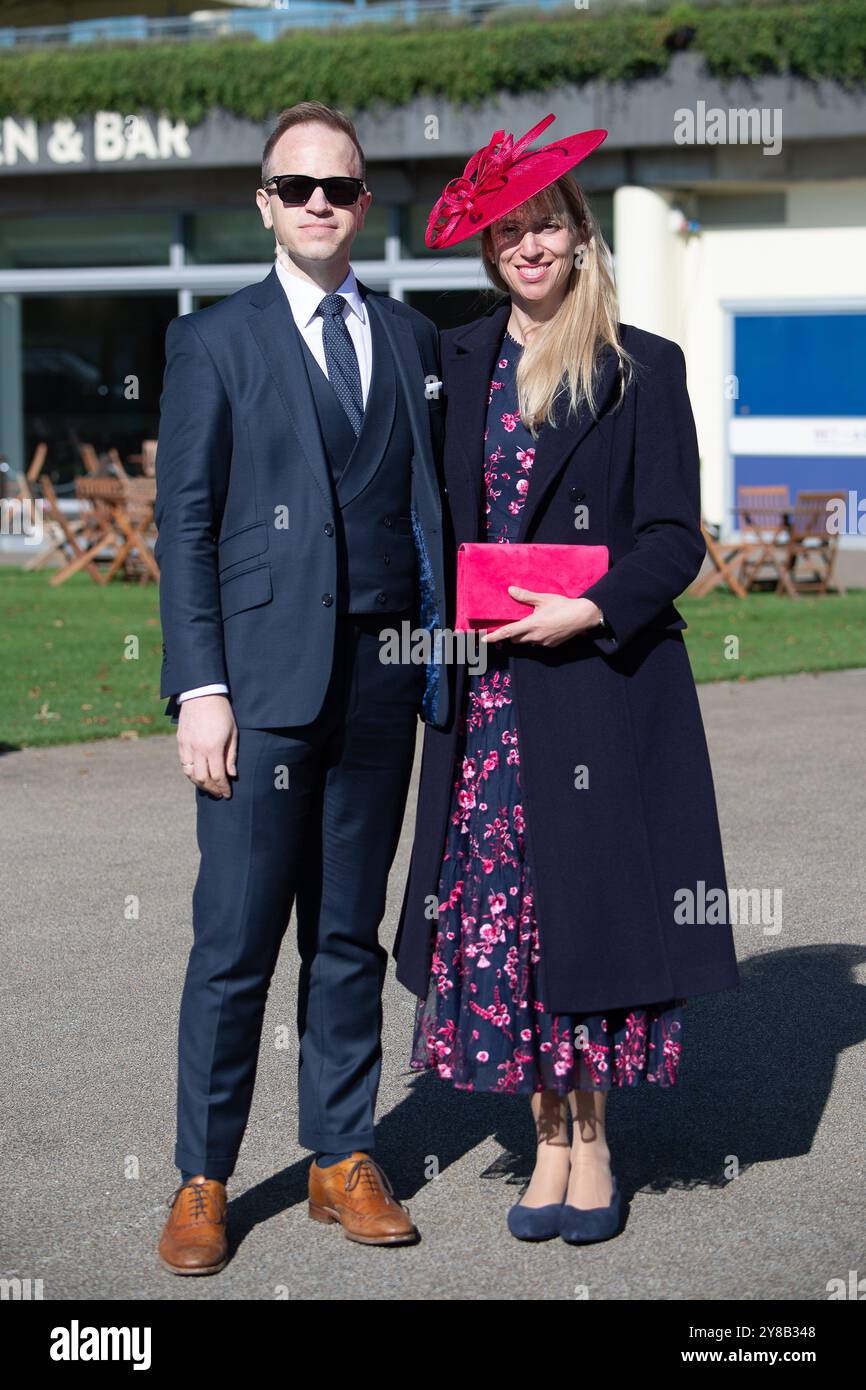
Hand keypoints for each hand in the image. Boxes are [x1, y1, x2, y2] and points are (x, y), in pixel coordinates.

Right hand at [177, 694, 237, 797]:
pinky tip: (198, 775)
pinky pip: (183, 763)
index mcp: (213, 748)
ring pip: (190, 773)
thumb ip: (231, 755)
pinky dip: (191, 773)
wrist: (201, 693)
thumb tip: (232, 775)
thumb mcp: (233, 733)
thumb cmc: (222, 712)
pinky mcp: (180, 741)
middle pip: (202, 779)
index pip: (217, 776)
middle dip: (212, 789)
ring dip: (200, 784)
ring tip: (209, 787)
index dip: (223, 787)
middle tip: (219, 793)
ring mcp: (186, 746)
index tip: (228, 794)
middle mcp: (197, 749)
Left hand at [481, 588, 602, 647]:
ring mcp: (544, 643)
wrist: (583, 616)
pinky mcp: (551, 645)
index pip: (508, 632)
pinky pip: (538, 643)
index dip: (495, 637)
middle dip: (512, 634)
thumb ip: (525, 596)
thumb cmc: (563, 606)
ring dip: (525, 635)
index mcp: (532, 624)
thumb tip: (510, 590)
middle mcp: (536, 636)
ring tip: (533, 623)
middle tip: (516, 623)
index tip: (484, 640)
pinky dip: (537, 636)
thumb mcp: (543, 598)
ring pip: (527, 641)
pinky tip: (545, 627)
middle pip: (516, 639)